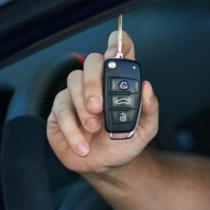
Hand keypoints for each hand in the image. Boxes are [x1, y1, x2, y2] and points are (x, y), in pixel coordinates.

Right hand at [47, 30, 158, 174]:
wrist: (107, 165)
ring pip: (73, 81)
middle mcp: (97, 83)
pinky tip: (83, 144)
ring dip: (82, 107)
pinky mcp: (60, 111)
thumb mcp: (146, 129)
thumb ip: (150, 108)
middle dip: (93, 82)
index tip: (115, 51)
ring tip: (94, 128)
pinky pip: (60, 110)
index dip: (117, 44)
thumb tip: (146, 87)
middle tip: (98, 106)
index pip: (119, 51)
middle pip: (91, 61)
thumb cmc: (124, 142)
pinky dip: (72, 129)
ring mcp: (76, 94)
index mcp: (119, 81)